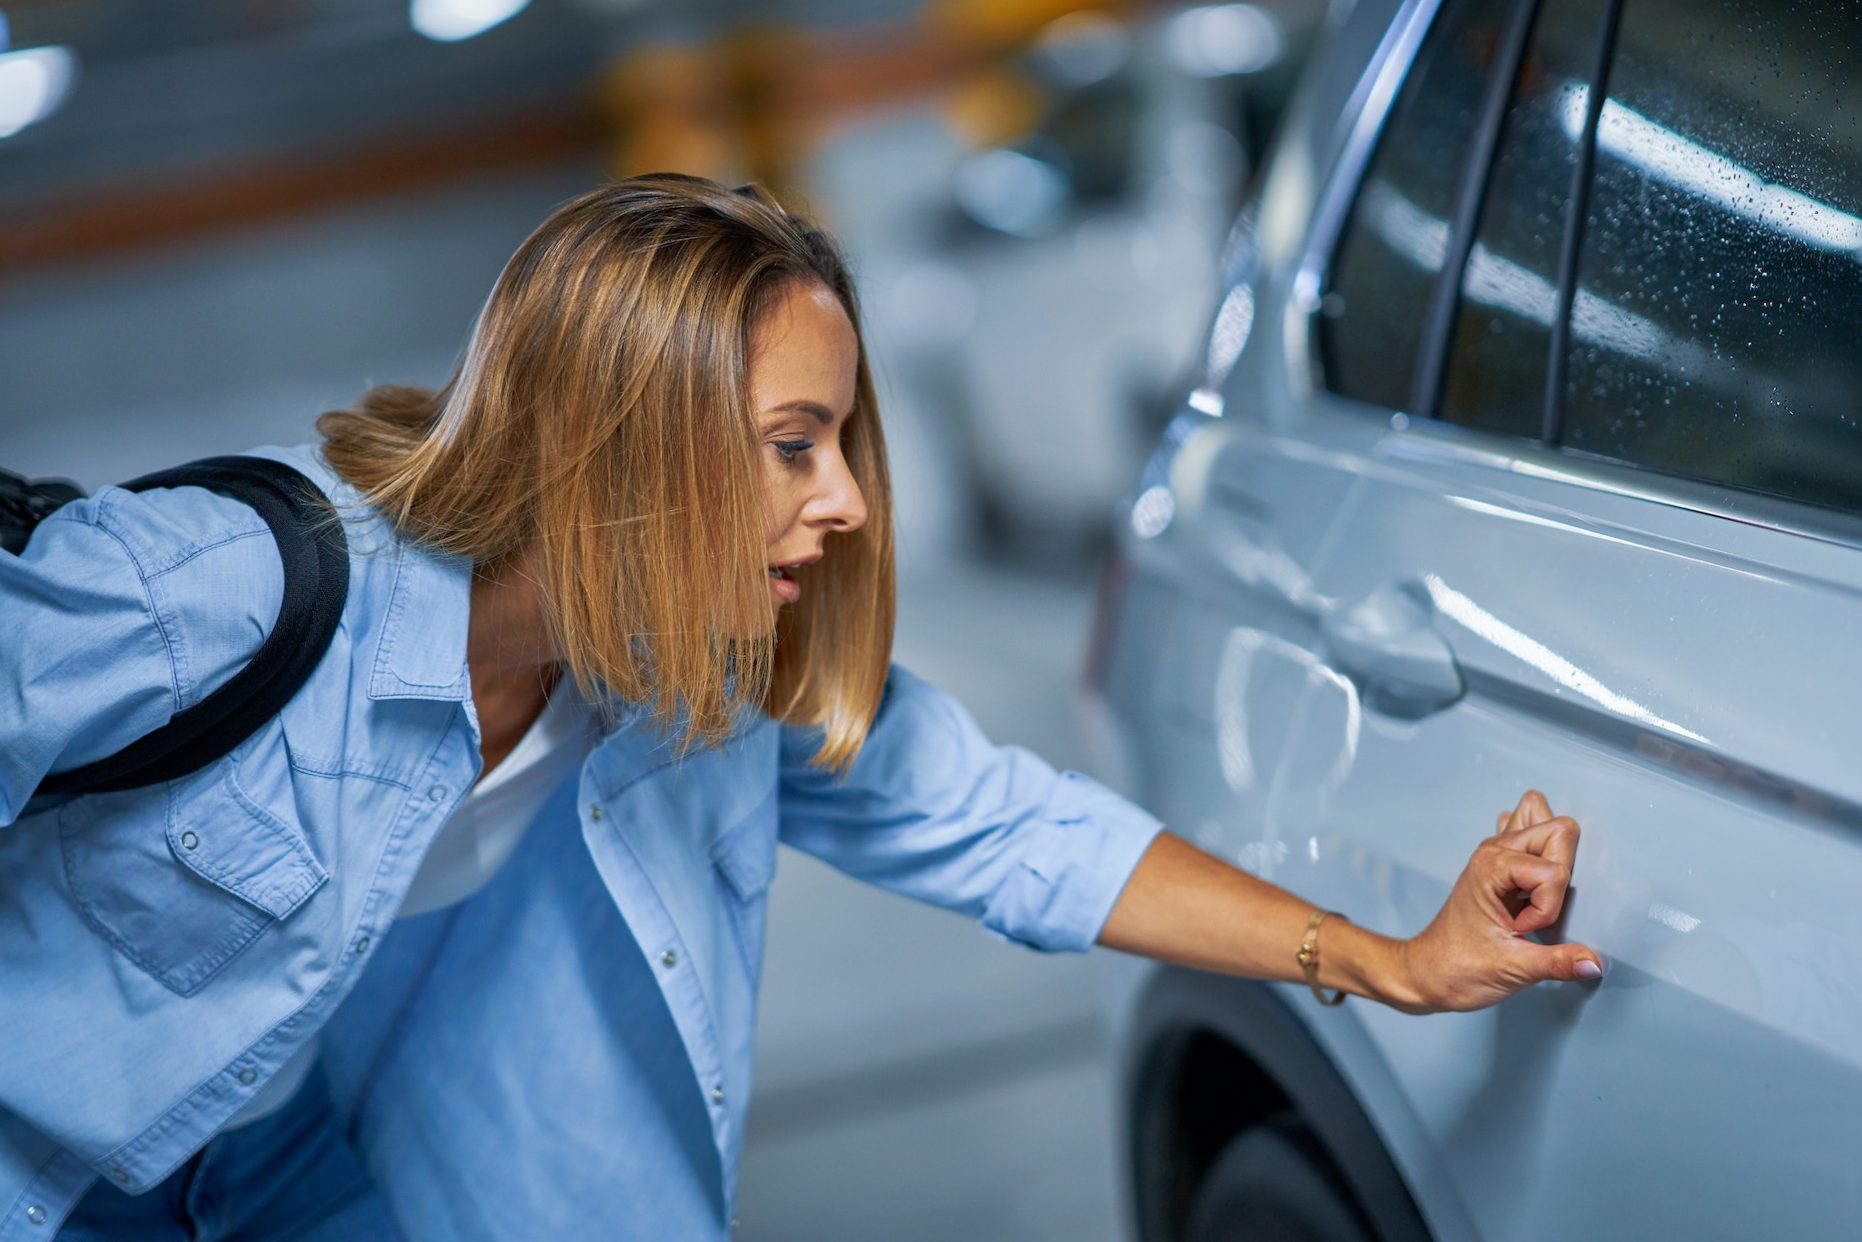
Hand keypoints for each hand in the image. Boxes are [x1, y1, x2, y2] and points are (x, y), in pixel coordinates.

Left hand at [1396, 791, 1604, 1012]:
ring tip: (1535, 895)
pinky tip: (1534, 886)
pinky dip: (1545, 855)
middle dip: (1561, 875)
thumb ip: (1557, 963)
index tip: (1522, 931)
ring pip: (1549, 825)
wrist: (1427, 972)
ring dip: (1555, 859)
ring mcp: (1498, 853)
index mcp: (1491, 866)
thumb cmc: (1458, 968)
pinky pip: (1534, 836)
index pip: (1554, 871)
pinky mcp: (1504, 864)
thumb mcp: (1512, 969)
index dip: (1548, 908)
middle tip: (1536, 909)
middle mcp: (1494, 850)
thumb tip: (1595, 963)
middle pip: (1560, 830)